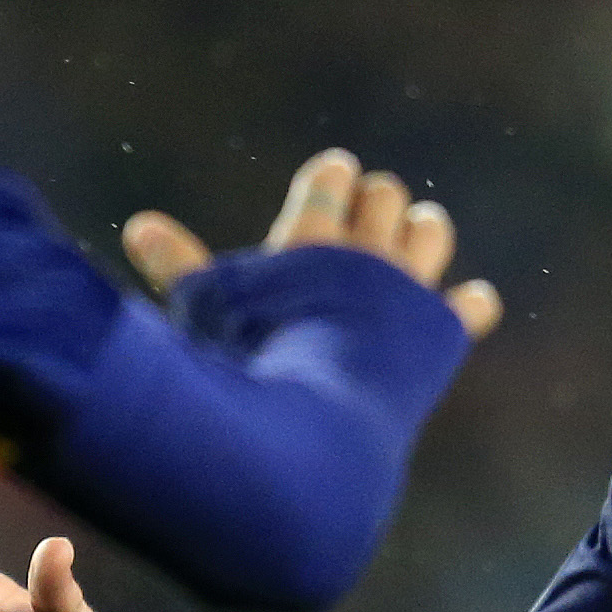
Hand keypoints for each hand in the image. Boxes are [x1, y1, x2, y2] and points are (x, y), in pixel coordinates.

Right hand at [120, 148, 503, 339]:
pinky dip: (468, 305)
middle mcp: (368, 257)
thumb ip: (180, 266)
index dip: (332, 176)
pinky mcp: (443, 334)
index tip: (333, 176)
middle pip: (386, 196)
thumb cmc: (249, 373)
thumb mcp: (208, 313)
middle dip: (375, 201)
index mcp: (312, 240)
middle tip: (366, 213)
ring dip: (422, 232)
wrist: (315, 435)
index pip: (330, 181)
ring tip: (411, 242)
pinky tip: (464, 306)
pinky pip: (472, 306)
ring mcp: (411, 292)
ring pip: (432, 231)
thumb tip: (140, 225)